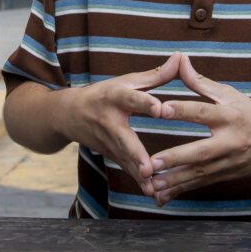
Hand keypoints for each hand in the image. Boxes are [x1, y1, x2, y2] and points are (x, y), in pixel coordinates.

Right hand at [58, 51, 181, 195]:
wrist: (69, 114)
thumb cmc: (104, 94)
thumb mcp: (126, 81)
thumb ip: (156, 74)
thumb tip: (181, 56)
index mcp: (115, 96)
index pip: (132, 98)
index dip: (145, 103)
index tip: (161, 109)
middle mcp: (109, 120)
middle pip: (124, 138)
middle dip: (136, 154)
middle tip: (149, 167)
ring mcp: (107, 141)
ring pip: (125, 159)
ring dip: (138, 175)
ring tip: (154, 189)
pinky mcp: (110, 154)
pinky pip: (126, 169)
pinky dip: (138, 182)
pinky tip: (154, 195)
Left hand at [148, 54, 250, 205]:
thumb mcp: (230, 94)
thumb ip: (201, 81)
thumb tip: (180, 59)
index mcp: (230, 115)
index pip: (203, 111)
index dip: (183, 110)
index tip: (162, 109)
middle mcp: (230, 141)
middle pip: (201, 151)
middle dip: (176, 158)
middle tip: (152, 162)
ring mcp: (229, 162)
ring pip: (199, 173)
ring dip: (175, 181)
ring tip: (151, 185)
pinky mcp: (227, 175)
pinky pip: (201, 184)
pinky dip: (182, 190)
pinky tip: (163, 195)